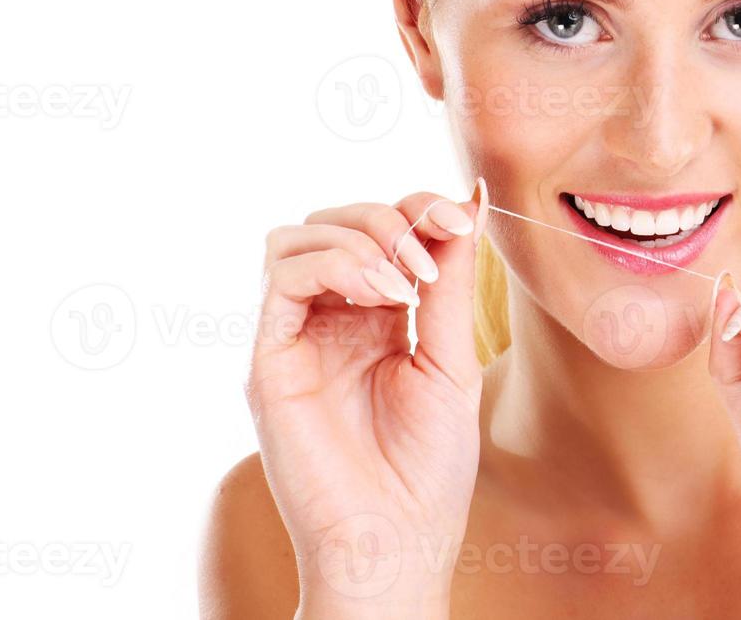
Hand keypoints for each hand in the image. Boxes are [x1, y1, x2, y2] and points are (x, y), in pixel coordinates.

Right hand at [246, 183, 487, 618]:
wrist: (397, 542)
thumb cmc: (428, 468)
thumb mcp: (453, 356)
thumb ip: (453, 280)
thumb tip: (471, 198)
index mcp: (377, 319)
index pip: (380, 229)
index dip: (417, 206)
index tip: (460, 214)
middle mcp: (329, 321)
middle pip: (335, 220)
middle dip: (391, 218)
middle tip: (433, 258)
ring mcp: (295, 337)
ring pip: (296, 236)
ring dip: (361, 237)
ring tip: (406, 283)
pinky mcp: (269, 360)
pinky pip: (281, 275)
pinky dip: (335, 264)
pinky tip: (382, 296)